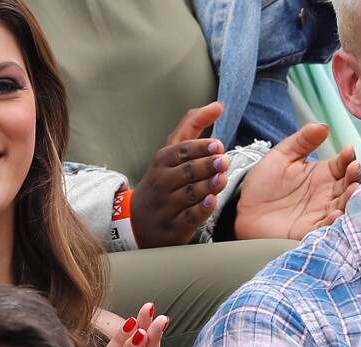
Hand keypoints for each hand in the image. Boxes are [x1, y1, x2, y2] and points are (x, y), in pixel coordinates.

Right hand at [131, 102, 229, 247]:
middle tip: (223, 161)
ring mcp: (167, 206)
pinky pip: (189, 217)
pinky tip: (211, 201)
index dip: (200, 147)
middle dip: (205, 165)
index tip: (218, 145)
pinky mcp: (174, 227)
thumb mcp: (169, 153)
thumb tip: (218, 105)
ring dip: (207, 185)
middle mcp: (163, 182)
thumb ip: (192, 127)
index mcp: (162, 162)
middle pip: (186, 172)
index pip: (181, 151)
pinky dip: (201, 209)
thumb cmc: (162, 182)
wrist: (138, 222)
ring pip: (189, 194)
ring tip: (222, 178)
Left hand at [235, 123, 360, 240]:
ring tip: (352, 189)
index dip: (348, 157)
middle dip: (354, 177)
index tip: (347, 151)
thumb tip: (323, 125)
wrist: (244, 210)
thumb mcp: (280, 157)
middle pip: (348, 185)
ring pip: (343, 205)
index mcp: (322, 174)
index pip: (343, 164)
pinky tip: (335, 213)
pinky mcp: (311, 230)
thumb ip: (301, 141)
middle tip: (353, 168)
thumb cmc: (263, 184)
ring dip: (350, 198)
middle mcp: (326, 193)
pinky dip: (333, 221)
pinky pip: (326, 227)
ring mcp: (321, 212)